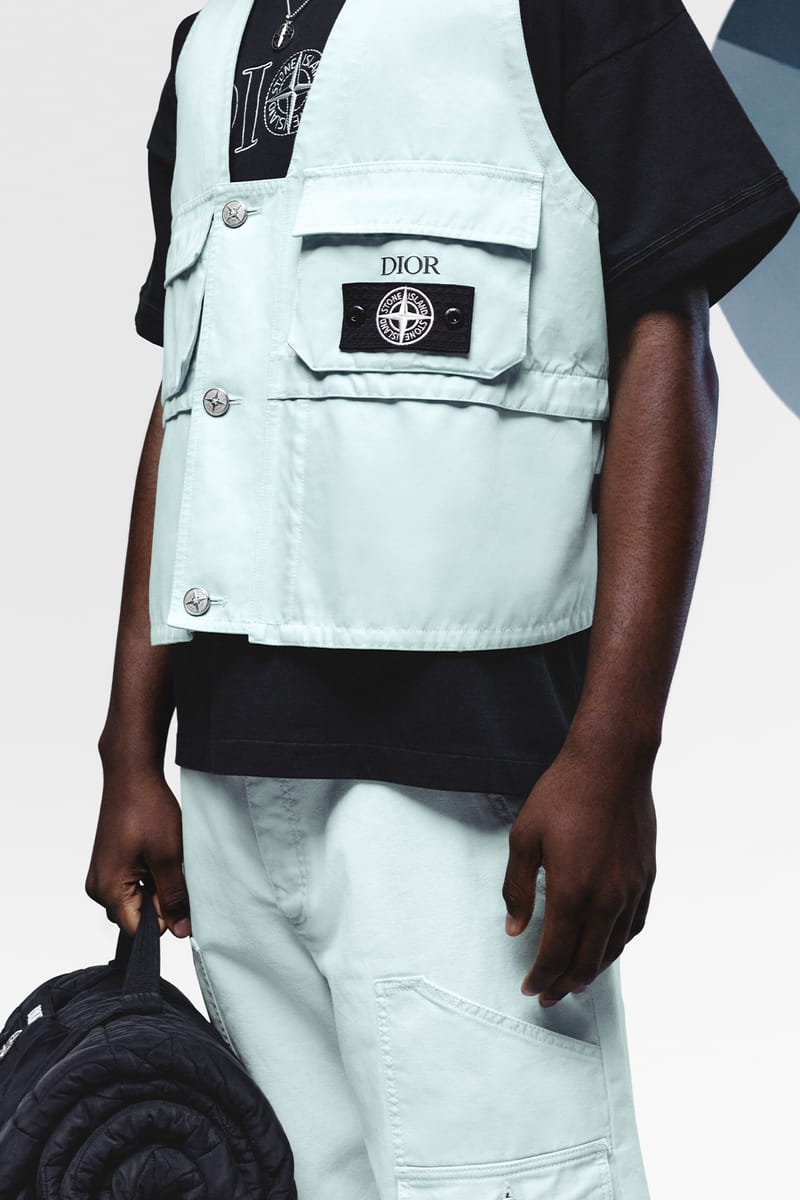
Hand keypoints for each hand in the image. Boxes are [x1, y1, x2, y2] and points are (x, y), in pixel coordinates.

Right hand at [85, 762, 190, 939]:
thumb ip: (174, 897)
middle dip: (159, 900)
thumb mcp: (169, 857)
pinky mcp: (108, 864)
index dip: (164, 916)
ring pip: (136, 899)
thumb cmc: (147, 809)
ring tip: (161, 856)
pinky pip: (131, 884)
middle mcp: (98, 887)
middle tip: (169, 866)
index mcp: (107, 890)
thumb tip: (180, 931)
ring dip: (155, 886)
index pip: (139, 930)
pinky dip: (148, 875)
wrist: (132, 775)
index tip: (176, 889)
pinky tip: (155, 852)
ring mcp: (101, 875)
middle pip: (136, 917)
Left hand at [502, 733, 656, 1005]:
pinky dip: (619, 945)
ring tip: (576, 981)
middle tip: (550, 997)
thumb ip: (518, 888)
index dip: (542, 977)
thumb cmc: (563, 795)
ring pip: (614, 947)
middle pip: (587, 960)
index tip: (530, 990)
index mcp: (572, 892)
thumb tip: (515, 929)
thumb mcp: (524, 838)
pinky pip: (635, 925)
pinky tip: (607, 947)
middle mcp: (606, 899)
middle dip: (565, 984)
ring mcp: (631, 889)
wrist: (612, 765)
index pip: (556, 953)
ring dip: (594, 970)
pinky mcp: (646, 877)